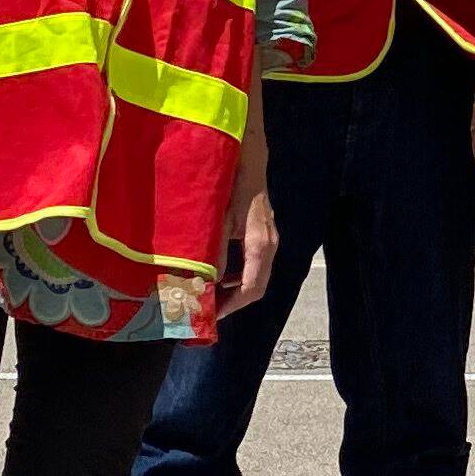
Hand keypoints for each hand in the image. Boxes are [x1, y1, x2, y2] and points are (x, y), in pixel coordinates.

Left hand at [211, 178, 279, 319]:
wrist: (248, 160)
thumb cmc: (231, 186)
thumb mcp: (219, 220)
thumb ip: (214, 253)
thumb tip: (204, 283)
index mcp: (260, 246)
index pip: (251, 289)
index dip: (231, 306)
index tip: (209, 315)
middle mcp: (270, 246)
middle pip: (256, 287)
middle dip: (233, 302)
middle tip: (208, 309)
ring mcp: (270, 240)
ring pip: (256, 276)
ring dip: (235, 290)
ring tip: (211, 295)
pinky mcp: (264, 234)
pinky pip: (254, 264)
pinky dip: (238, 275)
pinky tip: (220, 274)